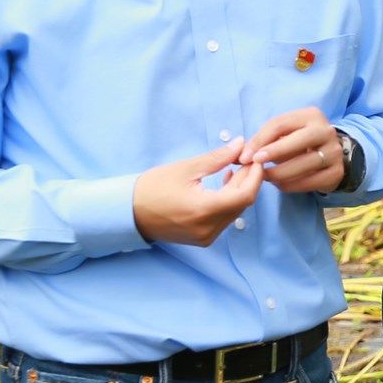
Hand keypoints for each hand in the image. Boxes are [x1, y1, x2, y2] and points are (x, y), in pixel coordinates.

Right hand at [133, 141, 264, 244]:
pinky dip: (229, 201)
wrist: (127, 213)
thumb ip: (217, 158)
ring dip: (239, 190)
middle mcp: (208, 228)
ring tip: (234, 168)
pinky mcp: (202, 239)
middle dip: (248, 180)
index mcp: (204, 211)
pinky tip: (224, 184)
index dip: (255, 176)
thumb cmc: (153, 187)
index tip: (255, 158)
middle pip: (242, 203)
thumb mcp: (186, 168)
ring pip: (235, 211)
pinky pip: (225, 219)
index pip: (245, 195)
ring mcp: (206, 237)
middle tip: (245, 159)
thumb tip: (240, 144)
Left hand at [245, 108, 345, 193]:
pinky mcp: (337, 172)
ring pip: (304, 164)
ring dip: (280, 173)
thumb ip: (263, 142)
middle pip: (298, 141)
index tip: (244, 156)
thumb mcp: (284, 135)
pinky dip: (292, 185)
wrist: (331, 154)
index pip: (281, 124)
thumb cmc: (299, 142)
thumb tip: (240, 156)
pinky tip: (281, 185)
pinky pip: (311, 181)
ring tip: (266, 177)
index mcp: (311, 116)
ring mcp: (334, 152)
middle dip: (273, 153)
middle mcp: (326, 131)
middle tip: (255, 164)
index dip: (260, 140)